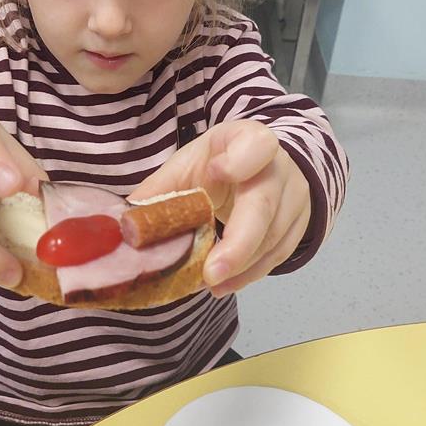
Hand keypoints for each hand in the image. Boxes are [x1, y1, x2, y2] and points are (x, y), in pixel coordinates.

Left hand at [128, 120, 310, 296]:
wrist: (270, 167)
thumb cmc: (223, 162)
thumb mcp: (192, 163)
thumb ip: (163, 189)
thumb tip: (124, 224)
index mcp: (250, 141)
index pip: (256, 145)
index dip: (240, 160)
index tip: (216, 172)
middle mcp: (280, 169)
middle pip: (264, 206)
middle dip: (238, 243)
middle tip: (210, 273)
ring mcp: (295, 200)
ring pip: (273, 239)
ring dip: (241, 267)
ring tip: (208, 284)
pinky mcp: (300, 227)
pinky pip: (278, 256)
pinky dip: (250, 274)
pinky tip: (225, 285)